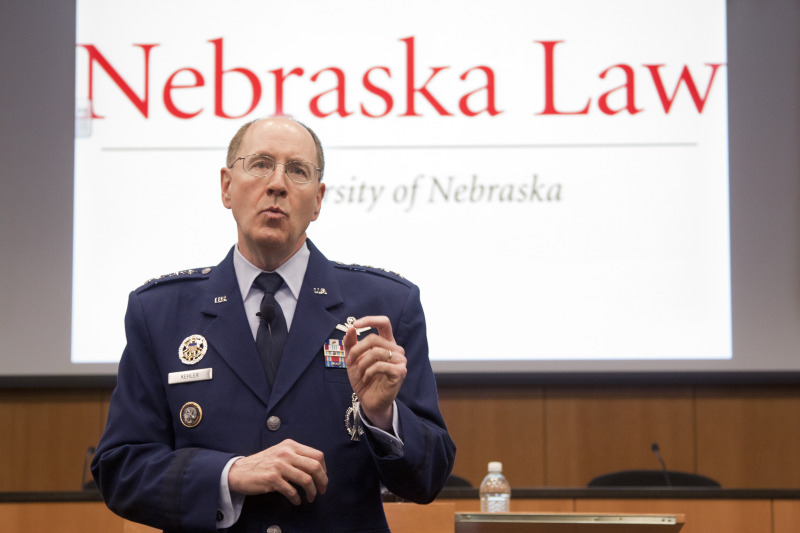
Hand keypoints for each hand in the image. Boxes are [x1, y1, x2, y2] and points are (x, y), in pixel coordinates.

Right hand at [227, 439, 326, 504]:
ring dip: (312, 492)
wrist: (238, 471)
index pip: (317, 455)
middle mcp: (286, 453)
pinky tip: (296, 501)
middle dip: (323, 481)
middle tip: (322, 490)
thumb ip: (296, 456)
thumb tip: (316, 469)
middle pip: (315, 467)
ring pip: (306, 479)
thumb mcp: (280, 452)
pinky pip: (292, 491)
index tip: (323, 478)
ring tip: (311, 498)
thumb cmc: (262, 464)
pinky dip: (297, 498)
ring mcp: (279, 465)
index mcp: (291, 445)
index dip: (324, 469)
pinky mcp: (272, 478)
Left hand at [343, 316, 407, 430]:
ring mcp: (400, 361)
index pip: (384, 323)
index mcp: (386, 343)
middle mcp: (396, 349)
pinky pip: (380, 365)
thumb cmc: (363, 378)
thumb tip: (350, 328)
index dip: (370, 320)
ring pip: (376, 352)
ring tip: (359, 372)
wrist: (368, 400)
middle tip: (349, 361)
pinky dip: (368, 372)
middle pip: (374, 338)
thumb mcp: (352, 359)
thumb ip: (350, 344)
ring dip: (362, 363)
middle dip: (357, 350)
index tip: (355, 325)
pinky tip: (366, 378)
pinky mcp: (400, 372)